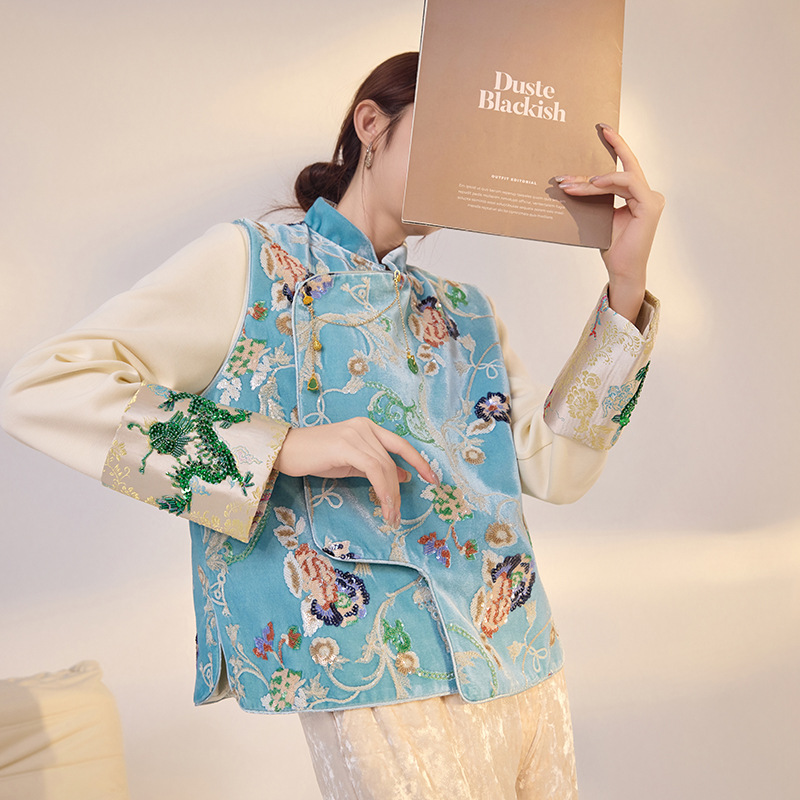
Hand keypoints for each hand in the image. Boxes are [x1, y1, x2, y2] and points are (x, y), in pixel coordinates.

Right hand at [274, 417, 438, 526]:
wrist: (286, 450)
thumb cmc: (316, 457)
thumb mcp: (352, 462)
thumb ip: (375, 467)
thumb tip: (403, 476)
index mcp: (368, 428)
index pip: (401, 444)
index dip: (420, 461)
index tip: (434, 480)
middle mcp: (365, 427)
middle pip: (393, 460)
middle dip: (399, 489)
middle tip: (399, 515)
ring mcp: (356, 434)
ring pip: (385, 466)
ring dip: (391, 495)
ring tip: (390, 516)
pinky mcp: (346, 445)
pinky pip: (373, 469)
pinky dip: (382, 489)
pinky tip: (382, 504)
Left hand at [556, 124, 664, 323]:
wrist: (621, 270)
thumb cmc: (610, 246)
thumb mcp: (597, 215)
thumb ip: (593, 198)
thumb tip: (569, 181)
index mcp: (636, 195)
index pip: (624, 166)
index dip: (616, 146)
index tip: (602, 129)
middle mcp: (647, 194)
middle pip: (625, 166)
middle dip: (613, 144)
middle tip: (598, 129)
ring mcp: (650, 198)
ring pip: (619, 177)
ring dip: (592, 180)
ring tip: (570, 185)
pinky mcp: (649, 205)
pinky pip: (627, 184)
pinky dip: (609, 181)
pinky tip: (591, 184)